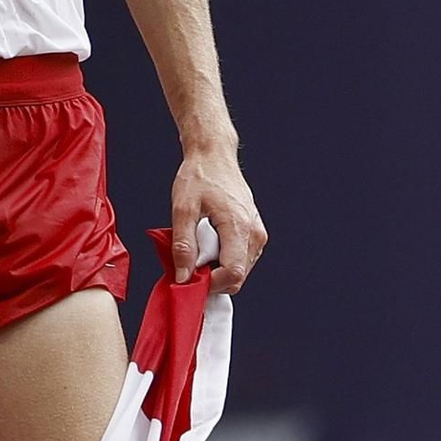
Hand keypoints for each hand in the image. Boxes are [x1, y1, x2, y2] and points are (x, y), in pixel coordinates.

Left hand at [171, 147, 266, 294]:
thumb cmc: (200, 176)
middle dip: (212, 277)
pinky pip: (240, 259)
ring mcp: (257, 234)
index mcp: (238, 226)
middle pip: (237, 276)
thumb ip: (183, 245)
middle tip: (190, 260)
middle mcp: (254, 233)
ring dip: (216, 269)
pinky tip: (209, 244)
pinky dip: (223, 260)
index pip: (233, 273)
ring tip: (199, 246)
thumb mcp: (182, 209)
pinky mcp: (255, 233)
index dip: (210, 284)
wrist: (214, 156)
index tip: (189, 278)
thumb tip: (183, 276)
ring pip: (239, 271)